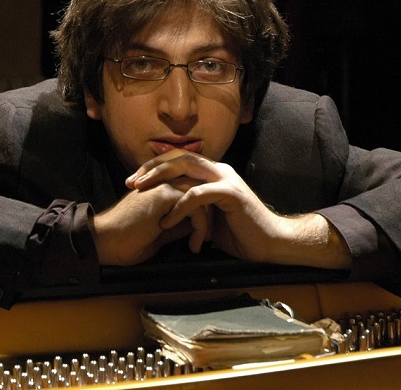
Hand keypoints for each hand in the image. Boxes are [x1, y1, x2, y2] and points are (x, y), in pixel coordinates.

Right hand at [93, 176, 210, 265]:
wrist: (105, 241)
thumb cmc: (126, 241)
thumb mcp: (159, 234)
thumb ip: (176, 226)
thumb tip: (193, 228)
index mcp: (161, 190)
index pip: (193, 193)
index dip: (203, 214)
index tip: (202, 238)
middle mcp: (163, 183)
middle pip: (201, 192)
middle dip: (210, 217)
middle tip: (208, 241)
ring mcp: (163, 185)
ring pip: (201, 198)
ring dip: (206, 224)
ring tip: (200, 245)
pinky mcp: (163, 194)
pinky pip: (194, 206)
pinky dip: (199, 227)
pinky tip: (192, 245)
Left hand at [126, 149, 350, 267]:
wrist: (269, 243)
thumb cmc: (240, 234)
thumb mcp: (208, 219)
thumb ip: (191, 210)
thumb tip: (165, 214)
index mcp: (213, 173)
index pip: (178, 159)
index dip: (154, 167)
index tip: (133, 180)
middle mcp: (219, 170)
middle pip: (178, 156)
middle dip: (151, 168)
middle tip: (131, 182)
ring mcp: (226, 179)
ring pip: (187, 167)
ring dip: (161, 178)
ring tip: (142, 192)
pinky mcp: (231, 194)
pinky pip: (198, 194)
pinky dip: (180, 206)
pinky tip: (167, 220)